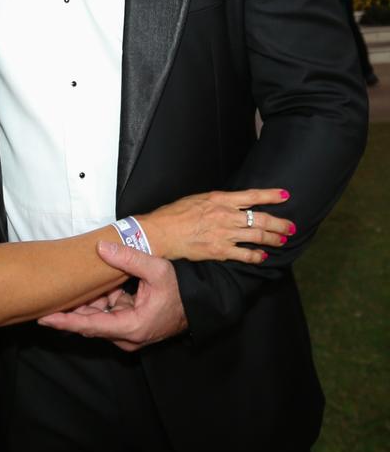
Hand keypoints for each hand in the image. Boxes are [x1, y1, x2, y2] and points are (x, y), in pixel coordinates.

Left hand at [39, 244, 186, 350]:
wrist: (197, 304)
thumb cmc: (179, 289)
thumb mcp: (156, 269)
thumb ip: (128, 258)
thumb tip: (102, 247)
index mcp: (131, 327)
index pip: (90, 326)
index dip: (66, 322)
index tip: (44, 318)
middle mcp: (127, 337)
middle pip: (90, 324)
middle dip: (73, 308)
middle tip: (53, 294)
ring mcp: (129, 335)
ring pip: (99, 319)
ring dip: (90, 302)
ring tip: (82, 284)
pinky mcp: (130, 328)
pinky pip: (108, 316)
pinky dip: (102, 302)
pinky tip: (103, 287)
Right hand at [138, 187, 293, 262]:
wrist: (161, 232)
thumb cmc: (175, 214)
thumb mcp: (198, 199)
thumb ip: (217, 202)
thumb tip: (232, 204)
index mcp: (220, 199)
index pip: (252, 196)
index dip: (271, 195)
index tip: (285, 195)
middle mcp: (226, 215)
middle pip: (261, 218)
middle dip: (280, 223)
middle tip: (291, 226)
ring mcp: (224, 234)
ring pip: (257, 236)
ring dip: (273, 239)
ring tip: (282, 240)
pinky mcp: (220, 250)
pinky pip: (244, 254)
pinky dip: (256, 256)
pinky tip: (263, 256)